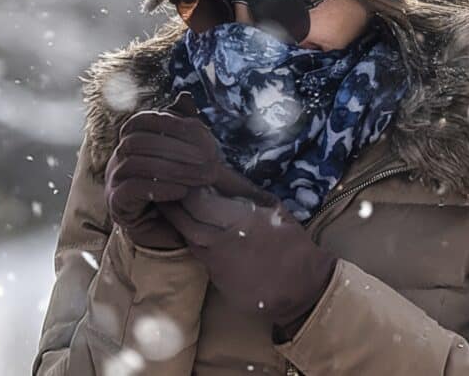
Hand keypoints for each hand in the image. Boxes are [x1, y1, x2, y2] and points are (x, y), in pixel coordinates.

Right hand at [105, 92, 261, 248]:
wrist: (170, 227)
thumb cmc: (179, 184)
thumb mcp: (187, 154)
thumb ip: (185, 126)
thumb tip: (184, 96)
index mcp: (133, 139)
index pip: (142, 120)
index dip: (171, 122)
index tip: (203, 132)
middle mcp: (118, 156)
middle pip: (138, 141)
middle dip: (177, 149)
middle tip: (209, 161)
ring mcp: (113, 179)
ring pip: (135, 164)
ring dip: (173, 170)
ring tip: (201, 178)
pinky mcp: (116, 203)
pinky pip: (130, 189)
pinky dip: (159, 188)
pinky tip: (183, 192)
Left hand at [158, 187, 337, 338]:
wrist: (300, 286)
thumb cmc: (293, 245)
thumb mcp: (276, 211)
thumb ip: (251, 198)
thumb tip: (230, 185)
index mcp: (237, 220)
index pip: (198, 202)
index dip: (187, 191)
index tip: (184, 181)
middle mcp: (220, 241)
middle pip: (185, 221)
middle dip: (173, 207)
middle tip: (168, 195)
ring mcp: (215, 263)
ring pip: (188, 240)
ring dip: (180, 225)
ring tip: (177, 212)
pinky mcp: (215, 279)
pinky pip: (200, 256)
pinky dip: (195, 243)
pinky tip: (199, 236)